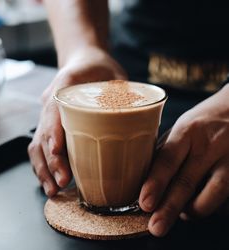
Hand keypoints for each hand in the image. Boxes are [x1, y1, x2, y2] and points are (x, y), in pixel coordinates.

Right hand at [28, 46, 126, 196]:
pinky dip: (44, 165)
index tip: (60, 155)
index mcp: (65, 86)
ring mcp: (48, 115)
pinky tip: (52, 181)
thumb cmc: (100, 68)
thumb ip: (126, 94)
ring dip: (43, 169)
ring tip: (53, 190)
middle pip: (41, 134)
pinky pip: (41, 147)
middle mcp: (50, 102)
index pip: (53, 111)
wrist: (84, 61)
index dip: (54, 134)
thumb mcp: (115, 75)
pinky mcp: (51, 125)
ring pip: (36, 145)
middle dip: (49, 162)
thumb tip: (143, 118)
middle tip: (62, 182)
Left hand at [139, 84, 228, 236]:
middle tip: (155, 227)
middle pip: (186, 181)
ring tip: (181, 215)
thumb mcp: (182, 127)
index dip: (155, 182)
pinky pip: (226, 196)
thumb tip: (146, 177)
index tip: (144, 202)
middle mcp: (208, 145)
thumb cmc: (203, 121)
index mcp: (187, 131)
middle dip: (169, 208)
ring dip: (192, 211)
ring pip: (212, 195)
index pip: (167, 159)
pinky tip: (201, 205)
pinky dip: (211, 206)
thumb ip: (167, 150)